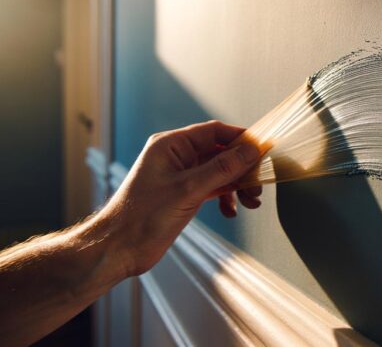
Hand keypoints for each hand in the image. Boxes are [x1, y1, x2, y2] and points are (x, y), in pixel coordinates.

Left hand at [94, 121, 261, 275]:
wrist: (118, 249)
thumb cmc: (141, 217)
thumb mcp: (189, 189)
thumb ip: (223, 168)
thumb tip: (251, 149)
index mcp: (170, 145)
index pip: (214, 132)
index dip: (240, 139)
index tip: (263, 150)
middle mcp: (176, 157)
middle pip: (220, 152)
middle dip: (242, 168)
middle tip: (258, 185)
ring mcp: (181, 176)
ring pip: (220, 172)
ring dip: (238, 185)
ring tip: (250, 202)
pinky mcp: (184, 195)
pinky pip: (213, 188)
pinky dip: (226, 198)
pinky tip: (231, 211)